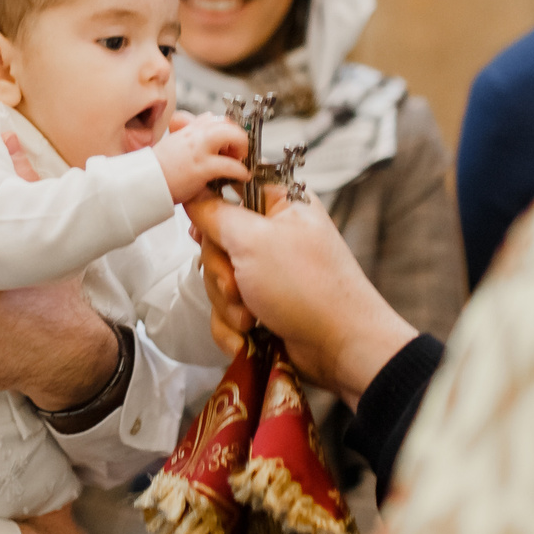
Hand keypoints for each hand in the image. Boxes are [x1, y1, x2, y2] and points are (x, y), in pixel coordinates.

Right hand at [155, 111, 249, 204]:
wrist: (143, 183)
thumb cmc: (154, 170)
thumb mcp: (170, 146)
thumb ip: (184, 139)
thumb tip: (191, 135)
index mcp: (186, 131)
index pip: (213, 119)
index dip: (225, 130)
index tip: (228, 143)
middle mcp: (194, 136)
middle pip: (225, 122)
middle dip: (237, 135)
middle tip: (238, 151)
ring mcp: (199, 150)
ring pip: (231, 135)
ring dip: (241, 147)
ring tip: (241, 160)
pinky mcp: (202, 168)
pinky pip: (230, 165)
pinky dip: (240, 171)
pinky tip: (242, 176)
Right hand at [185, 190, 416, 406]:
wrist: (341, 347)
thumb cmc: (310, 288)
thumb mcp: (254, 241)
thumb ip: (215, 213)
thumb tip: (192, 196)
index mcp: (281, 205)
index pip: (232, 187)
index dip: (211, 206)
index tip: (201, 228)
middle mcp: (275, 234)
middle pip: (217, 239)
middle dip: (221, 271)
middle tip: (238, 285)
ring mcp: (269, 270)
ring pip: (219, 277)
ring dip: (227, 303)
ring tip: (251, 316)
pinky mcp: (264, 302)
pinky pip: (228, 307)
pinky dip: (233, 324)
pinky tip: (249, 334)